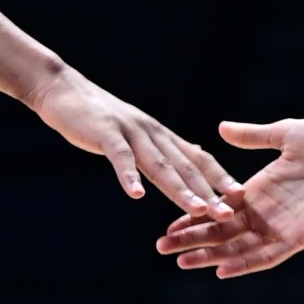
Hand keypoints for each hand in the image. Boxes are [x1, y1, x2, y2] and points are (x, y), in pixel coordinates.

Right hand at [30, 65, 237, 215]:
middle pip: (185, 166)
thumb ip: (166, 147)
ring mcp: (130, 132)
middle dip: (209, 191)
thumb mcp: (139, 132)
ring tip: (197, 210)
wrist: (63, 90)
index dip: (220, 177)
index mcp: (161, 136)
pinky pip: (120, 157)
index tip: (241, 197)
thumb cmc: (99, 117)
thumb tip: (197, 153)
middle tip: (229, 214)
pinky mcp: (105, 133)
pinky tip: (136, 195)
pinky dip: (129, 176)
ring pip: (160, 164)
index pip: (198, 158)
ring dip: (180, 189)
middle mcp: (153, 133)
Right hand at [155, 117, 303, 278]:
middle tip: (162, 248)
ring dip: (211, 256)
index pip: (218, 209)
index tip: (167, 223)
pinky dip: (245, 264)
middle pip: (222, 232)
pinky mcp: (300, 238)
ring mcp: (282, 227)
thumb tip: (221, 128)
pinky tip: (222, 270)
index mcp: (259, 189)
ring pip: (239, 248)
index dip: (194, 217)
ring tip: (182, 263)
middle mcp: (266, 212)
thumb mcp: (285, 134)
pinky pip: (268, 257)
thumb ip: (253, 137)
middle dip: (192, 240)